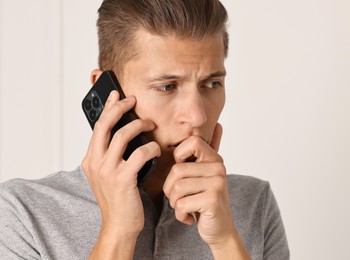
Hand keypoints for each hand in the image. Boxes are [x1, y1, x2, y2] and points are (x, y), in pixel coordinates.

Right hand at [82, 91, 159, 257]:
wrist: (119, 225)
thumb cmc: (118, 198)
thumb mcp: (109, 174)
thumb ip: (111, 155)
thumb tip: (124, 133)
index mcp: (90, 159)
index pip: (98, 126)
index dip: (107, 108)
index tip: (116, 94)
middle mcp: (95, 163)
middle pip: (105, 125)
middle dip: (119, 108)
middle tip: (132, 100)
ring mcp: (107, 171)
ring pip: (122, 135)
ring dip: (139, 125)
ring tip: (150, 124)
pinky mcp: (123, 179)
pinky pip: (140, 153)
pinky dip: (152, 147)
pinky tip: (158, 150)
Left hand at [163, 124, 249, 258]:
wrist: (220, 230)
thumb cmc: (205, 200)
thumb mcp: (204, 175)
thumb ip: (206, 153)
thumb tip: (219, 125)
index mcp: (214, 158)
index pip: (191, 142)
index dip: (179, 157)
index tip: (184, 173)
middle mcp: (219, 168)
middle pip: (176, 170)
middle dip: (171, 189)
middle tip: (182, 198)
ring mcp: (217, 183)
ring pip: (176, 188)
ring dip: (175, 203)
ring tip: (187, 207)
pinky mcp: (213, 200)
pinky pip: (181, 204)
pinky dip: (180, 215)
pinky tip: (191, 217)